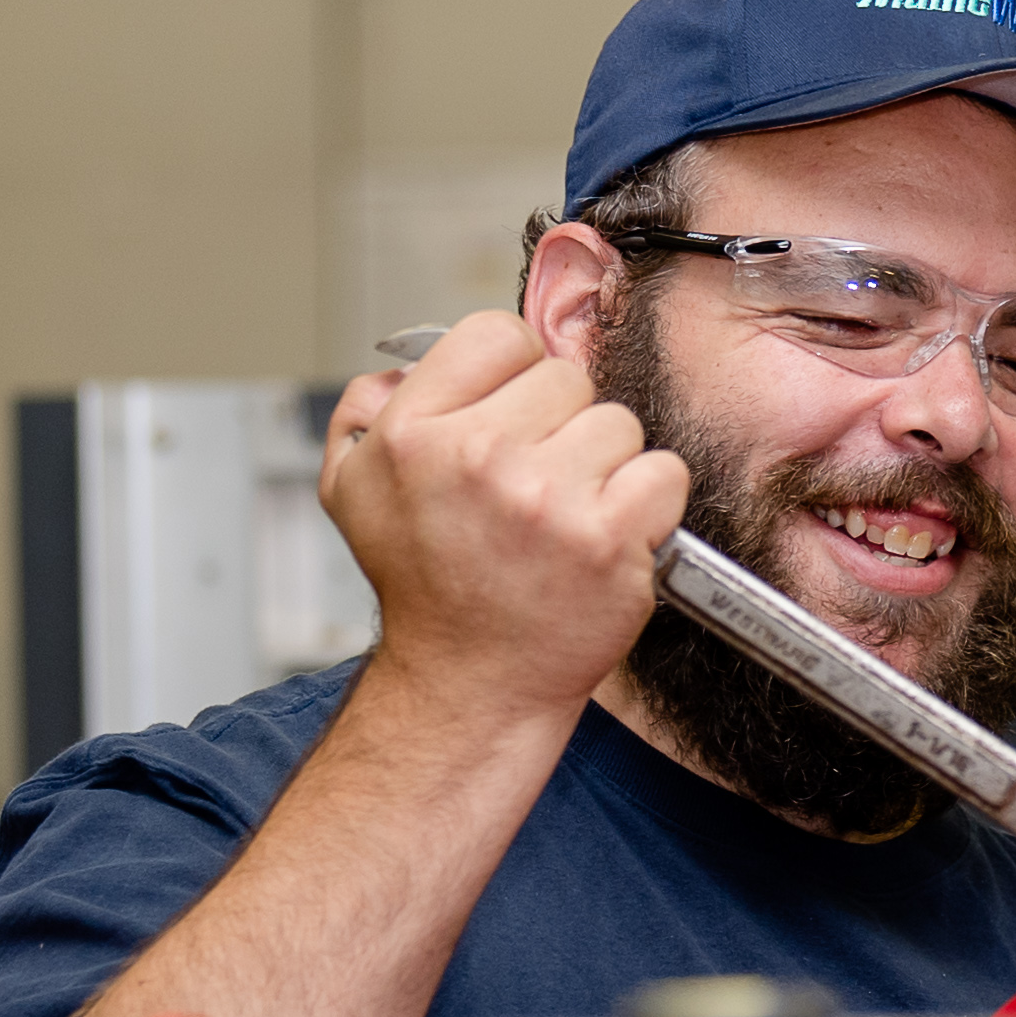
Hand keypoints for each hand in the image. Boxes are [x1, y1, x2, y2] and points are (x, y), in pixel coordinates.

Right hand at [320, 314, 687, 734]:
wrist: (472, 683)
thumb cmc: (426, 589)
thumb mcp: (352, 489)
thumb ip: (367, 407)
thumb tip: (405, 361)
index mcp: (414, 431)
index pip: (500, 334)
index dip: (515, 374)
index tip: (514, 417)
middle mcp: (479, 456)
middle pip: (568, 377)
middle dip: (561, 425)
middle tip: (535, 484)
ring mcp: (548, 498)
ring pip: (620, 423)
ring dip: (606, 466)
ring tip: (567, 515)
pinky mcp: (610, 539)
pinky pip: (663, 473)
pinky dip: (649, 504)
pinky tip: (607, 535)